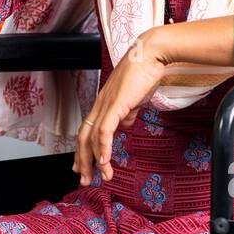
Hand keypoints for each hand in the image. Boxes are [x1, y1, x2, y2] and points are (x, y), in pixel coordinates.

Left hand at [74, 32, 167, 185]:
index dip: (83, 150)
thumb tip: (125, 125)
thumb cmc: (144, 73)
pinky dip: (103, 147)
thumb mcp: (134, 99)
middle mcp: (100, 104)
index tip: (83, 166)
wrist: (151, 54)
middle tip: (85, 179)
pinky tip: (105, 161)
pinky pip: (105, 130)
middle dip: (83, 161)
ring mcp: (106, 104)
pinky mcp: (116, 104)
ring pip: (93, 137)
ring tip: (102, 175)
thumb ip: (127, 113)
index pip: (87, 130)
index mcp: (103, 104)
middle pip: (84, 137)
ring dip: (96, 160)